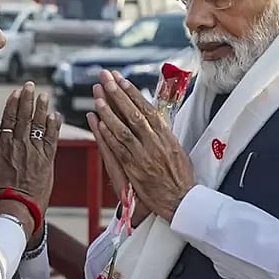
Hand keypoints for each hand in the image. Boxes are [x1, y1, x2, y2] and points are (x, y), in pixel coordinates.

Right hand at [0, 83, 61, 211]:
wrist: (15, 206)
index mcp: (4, 145)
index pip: (9, 118)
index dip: (14, 104)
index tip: (17, 93)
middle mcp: (21, 145)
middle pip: (25, 117)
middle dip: (28, 99)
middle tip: (31, 86)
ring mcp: (35, 152)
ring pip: (39, 125)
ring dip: (42, 109)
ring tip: (44, 96)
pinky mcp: (47, 161)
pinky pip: (52, 139)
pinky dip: (54, 127)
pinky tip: (55, 116)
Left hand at [89, 70, 195, 221]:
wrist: (182, 200)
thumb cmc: (180, 177)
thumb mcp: (176, 150)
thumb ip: (162, 134)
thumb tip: (152, 118)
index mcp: (166, 136)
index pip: (147, 109)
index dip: (132, 93)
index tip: (121, 79)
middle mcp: (155, 142)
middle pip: (133, 113)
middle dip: (117, 94)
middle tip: (105, 78)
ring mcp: (143, 155)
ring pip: (123, 129)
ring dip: (109, 111)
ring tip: (97, 96)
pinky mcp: (134, 169)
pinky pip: (117, 148)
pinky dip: (107, 134)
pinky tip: (97, 122)